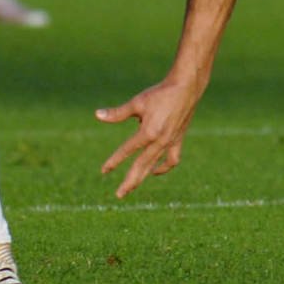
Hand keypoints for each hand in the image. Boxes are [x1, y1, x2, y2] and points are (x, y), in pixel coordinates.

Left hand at [96, 74, 206, 198]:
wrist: (186, 89)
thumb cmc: (159, 94)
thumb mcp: (137, 103)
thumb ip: (118, 113)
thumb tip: (97, 116)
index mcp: (148, 133)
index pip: (127, 151)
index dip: (114, 161)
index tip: (103, 171)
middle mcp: (160, 141)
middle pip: (142, 167)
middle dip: (130, 181)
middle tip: (119, 195)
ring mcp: (171, 142)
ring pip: (156, 166)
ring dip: (145, 176)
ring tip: (134, 184)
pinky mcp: (178, 140)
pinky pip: (172, 159)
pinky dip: (164, 167)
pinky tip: (156, 170)